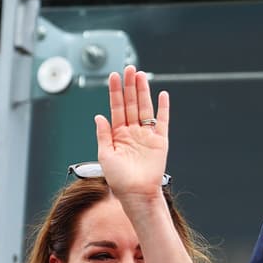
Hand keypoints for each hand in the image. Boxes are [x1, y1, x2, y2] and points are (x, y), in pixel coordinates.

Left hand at [95, 66, 169, 204]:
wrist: (137, 194)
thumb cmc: (118, 179)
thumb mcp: (105, 156)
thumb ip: (103, 135)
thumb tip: (99, 116)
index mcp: (117, 134)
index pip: (116, 107)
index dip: (115, 91)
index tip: (113, 76)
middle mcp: (132, 132)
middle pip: (131, 103)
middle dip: (129, 86)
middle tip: (129, 68)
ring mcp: (146, 135)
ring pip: (145, 108)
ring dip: (143, 91)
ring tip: (140, 75)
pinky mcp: (160, 141)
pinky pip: (162, 121)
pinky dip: (163, 108)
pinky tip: (162, 95)